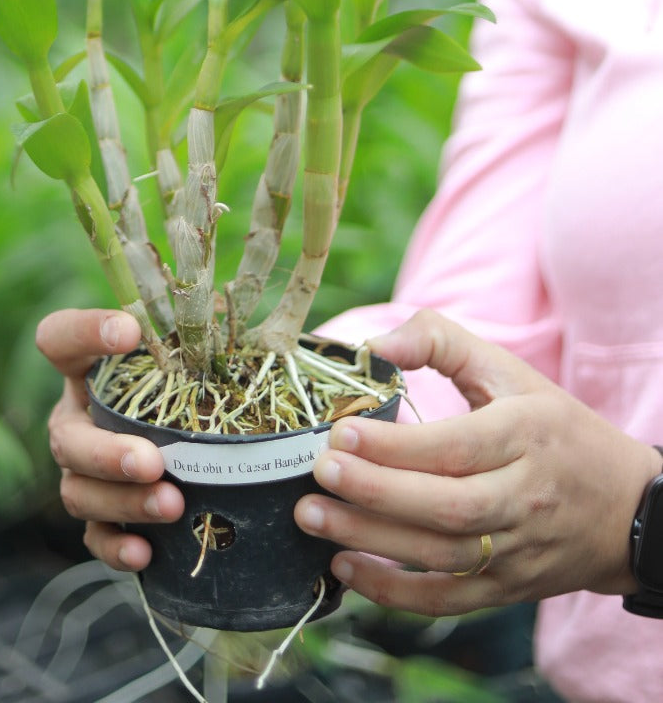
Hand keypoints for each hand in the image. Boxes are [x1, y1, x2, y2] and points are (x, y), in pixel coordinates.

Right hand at [35, 308, 184, 569]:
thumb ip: (199, 340)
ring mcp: (80, 472)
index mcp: (87, 370)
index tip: (129, 332)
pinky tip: (145, 553)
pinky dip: (116, 548)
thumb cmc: (190, 387)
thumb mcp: (189, 359)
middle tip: (152, 460)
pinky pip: (94, 538)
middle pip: (67, 436)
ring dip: (123, 501)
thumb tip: (235, 317)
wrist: (196, 442)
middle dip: (106, 452)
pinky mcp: (97, 517)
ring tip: (171, 505)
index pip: (60, 338)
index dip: (84, 331)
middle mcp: (75, 419)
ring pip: (79, 491)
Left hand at [294, 308, 662, 614]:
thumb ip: (440, 341)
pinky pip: (449, 599)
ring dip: (371, 541)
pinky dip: (394, 591)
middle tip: (319, 473)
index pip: (457, 447)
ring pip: (442, 555)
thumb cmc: (552, 427)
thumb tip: (375, 344)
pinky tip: (345, 568)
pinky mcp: (508, 587)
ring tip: (312, 518)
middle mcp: (525, 497)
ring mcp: (518, 549)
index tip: (341, 433)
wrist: (627, 509)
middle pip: (448, 506)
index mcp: (526, 436)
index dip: (396, 446)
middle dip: (376, 492)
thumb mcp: (509, 371)